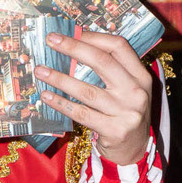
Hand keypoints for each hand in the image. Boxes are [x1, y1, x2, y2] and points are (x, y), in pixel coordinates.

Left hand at [34, 30, 154, 165]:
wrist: (134, 150)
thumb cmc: (123, 113)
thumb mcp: (126, 89)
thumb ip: (109, 71)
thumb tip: (73, 46)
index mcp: (141, 76)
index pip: (119, 46)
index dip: (94, 37)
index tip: (71, 32)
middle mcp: (136, 92)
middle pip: (102, 62)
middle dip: (73, 48)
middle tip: (51, 40)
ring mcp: (127, 112)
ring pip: (87, 90)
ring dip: (60, 78)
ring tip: (40, 71)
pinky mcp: (114, 131)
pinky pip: (82, 114)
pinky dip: (62, 104)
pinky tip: (47, 97)